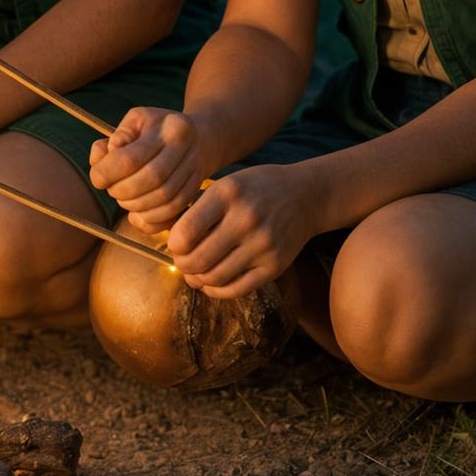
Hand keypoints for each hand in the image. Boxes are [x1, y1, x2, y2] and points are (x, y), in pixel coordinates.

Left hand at [89, 106, 209, 231]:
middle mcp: (186, 150)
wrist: (199, 139)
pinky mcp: (195, 193)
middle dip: (122, 190)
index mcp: (170, 128)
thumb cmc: (158, 128)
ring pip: (163, 199)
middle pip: (150, 180)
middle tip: (110, 189)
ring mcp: (194, 173)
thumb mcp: (137, 120)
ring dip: (135, 205)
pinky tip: (137, 214)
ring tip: (123, 199)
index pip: (131, 157)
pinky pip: (172, 213)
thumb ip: (117, 136)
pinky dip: (151, 219)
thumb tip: (103, 155)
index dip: (107, 172)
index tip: (97, 178)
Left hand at [166, 163, 318, 298]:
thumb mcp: (225, 185)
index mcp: (228, 194)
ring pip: (215, 277)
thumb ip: (198, 208)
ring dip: (197, 279)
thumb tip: (170, 239)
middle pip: (199, 258)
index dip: (174, 243)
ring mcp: (263, 245)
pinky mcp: (275, 266)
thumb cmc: (254, 189)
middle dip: (183, 264)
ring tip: (193, 273)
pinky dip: (217, 291)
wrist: (305, 196)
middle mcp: (246, 220)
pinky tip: (210, 284)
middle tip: (181, 261)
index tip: (175, 243)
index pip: (187, 230)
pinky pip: (238, 289)